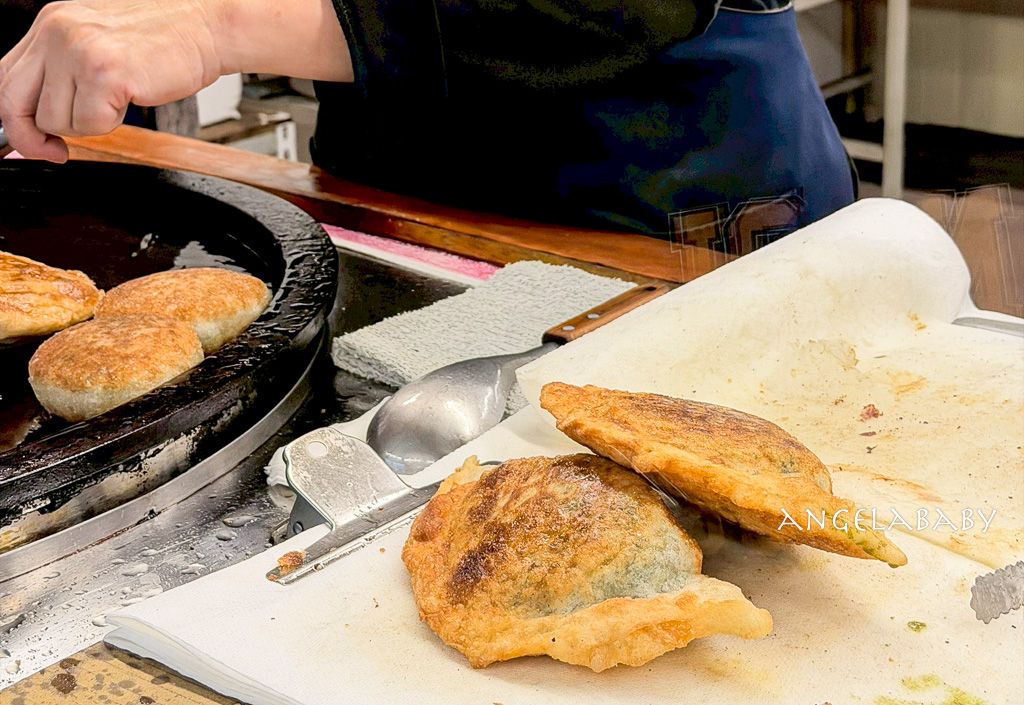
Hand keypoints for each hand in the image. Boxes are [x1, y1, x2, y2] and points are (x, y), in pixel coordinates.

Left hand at [0, 0, 351, 162]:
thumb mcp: (102, 41)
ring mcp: (78, 51)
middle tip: (56, 152)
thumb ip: (66, 70)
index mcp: (52, 23)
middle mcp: (56, 32)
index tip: (35, 139)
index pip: (7, 79)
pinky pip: (89, 126)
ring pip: (55, 120)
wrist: (209, 26)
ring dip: (86, 127)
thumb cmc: (168, 38)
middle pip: (14, 103)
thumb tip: (43, 119)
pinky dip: (109, 126)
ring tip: (117, 105)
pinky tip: (130, 101)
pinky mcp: (104, 74)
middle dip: (32, 138)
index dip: (16, 118)